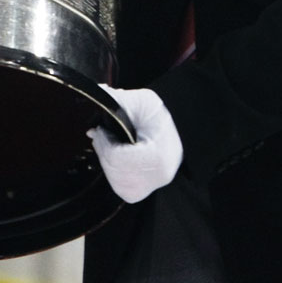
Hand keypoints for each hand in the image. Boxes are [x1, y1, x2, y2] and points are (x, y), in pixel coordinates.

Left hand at [88, 85, 182, 203]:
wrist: (182, 132)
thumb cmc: (160, 117)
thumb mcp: (144, 102)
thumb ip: (120, 99)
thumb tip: (99, 90)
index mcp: (159, 155)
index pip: (118, 156)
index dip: (104, 142)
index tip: (101, 129)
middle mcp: (159, 176)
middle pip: (115, 170)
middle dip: (102, 150)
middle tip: (99, 135)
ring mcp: (152, 187)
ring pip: (115, 181)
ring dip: (105, 161)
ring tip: (106, 144)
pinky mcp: (144, 192)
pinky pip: (120, 187)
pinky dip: (113, 172)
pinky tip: (113, 158)